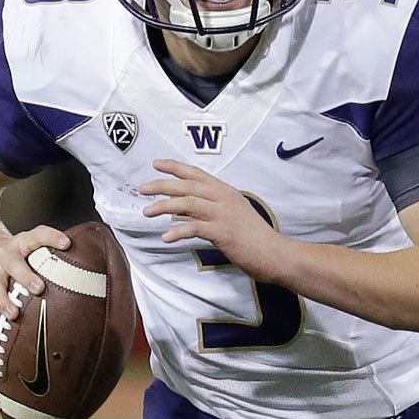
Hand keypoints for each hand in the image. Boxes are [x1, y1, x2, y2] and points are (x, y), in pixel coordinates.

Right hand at [0, 225, 70, 327]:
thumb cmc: (21, 255)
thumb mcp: (33, 248)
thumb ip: (54, 255)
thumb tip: (94, 269)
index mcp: (22, 243)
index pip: (37, 236)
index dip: (51, 238)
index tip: (67, 243)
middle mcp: (5, 256)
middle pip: (13, 264)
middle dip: (25, 276)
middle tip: (39, 288)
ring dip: (4, 300)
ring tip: (14, 314)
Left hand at [141, 160, 286, 279]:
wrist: (276, 254)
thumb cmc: (256, 238)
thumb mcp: (236, 214)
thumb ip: (216, 207)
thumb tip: (190, 209)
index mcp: (226, 192)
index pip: (197, 174)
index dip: (175, 167)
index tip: (156, 164)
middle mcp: (224, 198)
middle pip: (187, 186)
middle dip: (162, 185)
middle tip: (142, 189)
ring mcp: (224, 215)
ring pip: (187, 204)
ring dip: (163, 206)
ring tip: (147, 212)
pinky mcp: (223, 233)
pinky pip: (194, 228)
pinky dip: (178, 231)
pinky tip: (166, 237)